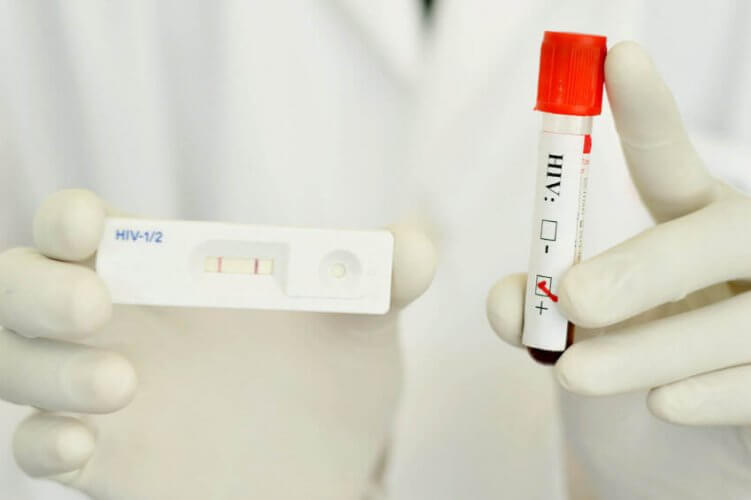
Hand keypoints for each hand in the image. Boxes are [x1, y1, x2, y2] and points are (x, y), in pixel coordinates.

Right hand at [2, 189, 435, 498]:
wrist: (329, 463)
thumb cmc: (332, 379)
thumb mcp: (361, 322)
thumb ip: (382, 279)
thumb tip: (417, 246)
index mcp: (166, 272)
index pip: (80, 228)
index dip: (68, 218)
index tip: (91, 223)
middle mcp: (119, 325)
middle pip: (18, 288)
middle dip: (36, 291)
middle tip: (98, 305)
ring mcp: (99, 393)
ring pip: (13, 365)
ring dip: (44, 371)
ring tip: (122, 382)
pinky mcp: (104, 459)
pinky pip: (36, 446)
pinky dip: (44, 443)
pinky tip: (85, 446)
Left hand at [487, 41, 750, 425]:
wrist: (698, 441)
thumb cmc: (641, 360)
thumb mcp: (585, 329)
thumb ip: (540, 309)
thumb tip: (506, 303)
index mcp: (692, 222)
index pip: (670, 162)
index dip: (647, 112)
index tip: (617, 57)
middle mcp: (745, 250)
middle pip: (716, 235)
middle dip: (642, 267)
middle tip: (572, 297)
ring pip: (736, 320)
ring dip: (649, 347)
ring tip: (574, 374)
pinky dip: (712, 393)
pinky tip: (664, 403)